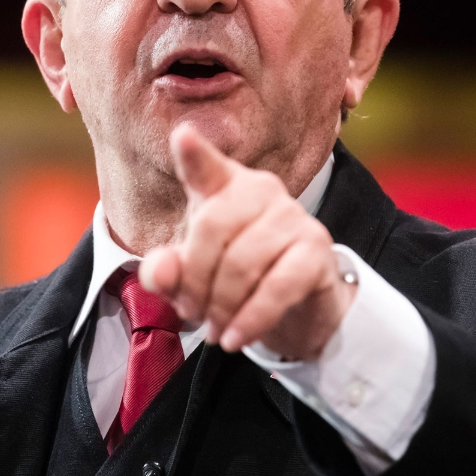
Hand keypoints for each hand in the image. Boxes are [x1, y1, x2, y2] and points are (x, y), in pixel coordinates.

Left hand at [139, 124, 355, 359]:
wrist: (298, 307)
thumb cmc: (237, 279)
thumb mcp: (193, 277)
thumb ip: (168, 272)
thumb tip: (158, 271)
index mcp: (225, 186)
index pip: (205, 166)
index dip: (193, 154)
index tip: (182, 136)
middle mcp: (261, 190)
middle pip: (212, 228)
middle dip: (195, 280)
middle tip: (192, 314)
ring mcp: (292, 216)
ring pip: (243, 261)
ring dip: (222, 306)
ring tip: (215, 330)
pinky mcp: (317, 249)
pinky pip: (278, 285)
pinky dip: (252, 317)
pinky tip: (237, 338)